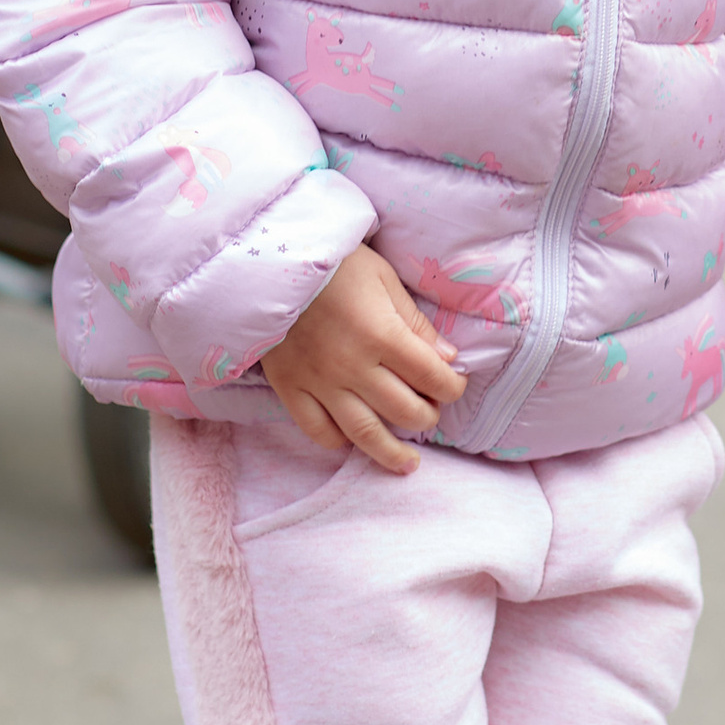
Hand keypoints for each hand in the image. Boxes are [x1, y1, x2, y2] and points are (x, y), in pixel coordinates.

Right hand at [262, 245, 464, 474]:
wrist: (269, 259)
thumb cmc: (334, 263)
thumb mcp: (383, 279)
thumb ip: (415, 323)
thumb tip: (448, 359)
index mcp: (381, 334)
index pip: (431, 376)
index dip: (452, 386)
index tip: (455, 384)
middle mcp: (353, 366)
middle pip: (404, 411)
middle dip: (427, 416)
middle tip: (431, 412)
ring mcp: (319, 382)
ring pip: (364, 433)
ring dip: (391, 452)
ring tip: (408, 464)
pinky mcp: (290, 388)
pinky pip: (317, 430)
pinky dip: (338, 441)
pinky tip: (352, 440)